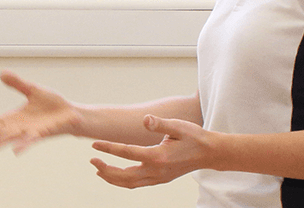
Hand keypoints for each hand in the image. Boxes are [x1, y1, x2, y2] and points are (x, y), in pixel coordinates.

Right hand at [0, 70, 82, 155]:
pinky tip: (15, 151)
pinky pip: (31, 139)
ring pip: (9, 139)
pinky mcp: (43, 132)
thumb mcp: (33, 89)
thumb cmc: (53, 104)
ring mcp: (30, 130)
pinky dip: (23, 144)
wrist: (72, 113)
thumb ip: (17, 83)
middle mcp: (19, 126)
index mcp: (14, 117)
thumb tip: (1, 73)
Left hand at [89, 115, 213, 188]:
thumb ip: (160, 124)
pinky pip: (137, 184)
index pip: (126, 153)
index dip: (108, 148)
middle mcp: (157, 171)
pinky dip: (123, 181)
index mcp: (158, 156)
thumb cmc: (194, 136)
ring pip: (129, 183)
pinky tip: (116, 175)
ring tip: (98, 170)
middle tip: (92, 160)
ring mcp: (159, 178)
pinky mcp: (161, 179)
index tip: (94, 144)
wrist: (211, 153)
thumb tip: (145, 120)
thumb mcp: (178, 126)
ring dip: (112, 178)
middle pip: (124, 175)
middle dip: (105, 169)